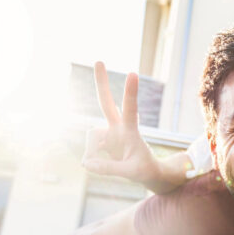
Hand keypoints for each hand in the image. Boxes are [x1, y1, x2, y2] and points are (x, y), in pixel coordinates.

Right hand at [82, 62, 161, 185]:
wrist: (147, 171)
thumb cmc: (145, 170)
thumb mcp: (131, 173)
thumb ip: (109, 168)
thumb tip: (86, 163)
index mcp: (130, 131)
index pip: (131, 110)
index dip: (130, 93)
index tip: (133, 73)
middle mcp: (118, 127)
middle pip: (106, 102)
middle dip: (101, 83)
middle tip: (98, 61)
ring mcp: (109, 132)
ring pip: (90, 136)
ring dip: (91, 152)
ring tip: (100, 167)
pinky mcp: (102, 140)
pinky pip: (89, 150)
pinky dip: (91, 159)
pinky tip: (98, 164)